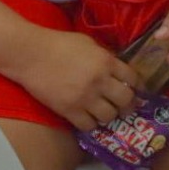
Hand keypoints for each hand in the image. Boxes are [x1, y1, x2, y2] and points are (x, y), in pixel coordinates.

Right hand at [8, 29, 139, 130]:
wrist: (30, 54)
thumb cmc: (59, 44)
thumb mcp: (89, 43)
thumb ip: (105, 57)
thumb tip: (117, 70)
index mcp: (106, 61)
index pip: (133, 78)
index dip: (138, 86)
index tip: (136, 91)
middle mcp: (100, 81)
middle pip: (126, 100)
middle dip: (128, 104)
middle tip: (124, 106)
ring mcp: (85, 97)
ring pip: (110, 116)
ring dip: (110, 115)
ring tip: (105, 112)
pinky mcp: (69, 110)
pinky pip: (89, 126)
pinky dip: (91, 124)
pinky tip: (89, 118)